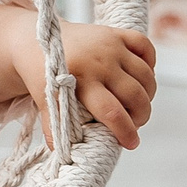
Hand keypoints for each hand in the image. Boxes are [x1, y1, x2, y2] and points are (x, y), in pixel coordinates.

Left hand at [23, 21, 154, 149]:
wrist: (36, 39)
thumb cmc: (42, 73)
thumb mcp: (44, 98)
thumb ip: (54, 124)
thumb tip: (62, 153)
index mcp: (80, 80)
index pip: (112, 112)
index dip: (126, 131)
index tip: (132, 143)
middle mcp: (99, 61)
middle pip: (134, 96)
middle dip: (141, 116)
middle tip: (135, 124)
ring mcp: (110, 45)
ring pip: (145, 75)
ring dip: (148, 95)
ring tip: (138, 105)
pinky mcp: (116, 33)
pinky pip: (145, 47)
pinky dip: (150, 63)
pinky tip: (141, 78)